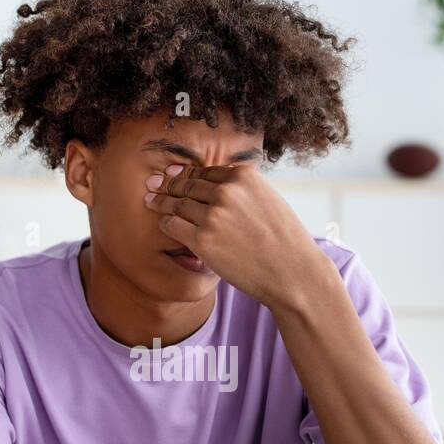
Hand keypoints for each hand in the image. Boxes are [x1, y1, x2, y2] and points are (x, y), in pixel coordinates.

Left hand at [144, 164, 333, 308]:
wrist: (292, 271)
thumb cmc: (284, 241)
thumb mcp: (269, 200)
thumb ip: (244, 191)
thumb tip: (221, 186)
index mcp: (243, 176)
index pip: (206, 172)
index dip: (186, 173)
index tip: (173, 174)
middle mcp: (226, 191)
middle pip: (188, 185)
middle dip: (168, 184)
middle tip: (153, 183)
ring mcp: (213, 215)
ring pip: (177, 204)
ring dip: (161, 201)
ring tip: (150, 200)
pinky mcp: (203, 240)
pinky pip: (174, 226)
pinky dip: (165, 223)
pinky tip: (162, 224)